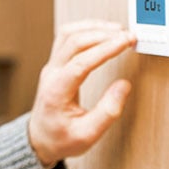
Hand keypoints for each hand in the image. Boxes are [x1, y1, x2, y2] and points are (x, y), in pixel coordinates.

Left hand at [28, 20, 135, 167]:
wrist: (40, 139)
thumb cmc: (61, 139)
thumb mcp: (87, 135)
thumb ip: (107, 112)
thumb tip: (124, 86)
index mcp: (56, 91)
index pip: (81, 61)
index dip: (105, 49)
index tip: (126, 41)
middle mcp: (50, 74)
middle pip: (73, 42)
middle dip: (103, 34)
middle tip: (129, 36)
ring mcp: (51, 67)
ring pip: (67, 35)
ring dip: (93, 28)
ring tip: (118, 31)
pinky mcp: (55, 64)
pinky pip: (66, 38)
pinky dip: (85, 30)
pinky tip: (102, 32)